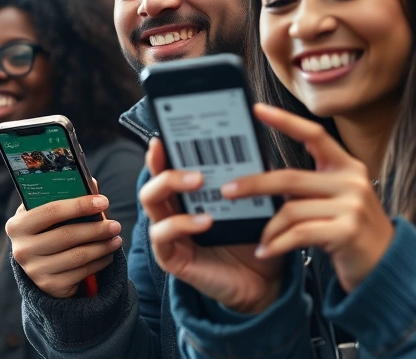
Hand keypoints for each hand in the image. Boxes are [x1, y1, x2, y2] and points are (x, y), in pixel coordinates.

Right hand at [7, 194, 121, 297]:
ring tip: (117, 239)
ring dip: (102, 247)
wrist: (38, 264)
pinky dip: (99, 262)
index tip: (104, 201)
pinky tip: (108, 255)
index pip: (51, 211)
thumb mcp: (49, 214)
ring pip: (77, 256)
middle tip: (116, 225)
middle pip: (66, 235)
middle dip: (96, 229)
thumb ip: (66, 197)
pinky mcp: (49, 286)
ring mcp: (34, 270)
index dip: (79, 205)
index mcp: (18, 225)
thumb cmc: (47, 230)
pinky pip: (81, 273)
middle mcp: (22, 249)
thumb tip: (91, 183)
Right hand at [141, 138, 282, 313]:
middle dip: (164, 166)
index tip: (165, 135)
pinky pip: (163, 235)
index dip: (162, 151)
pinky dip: (182, 223)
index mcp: (188, 195)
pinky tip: (205, 221)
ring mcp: (168, 233)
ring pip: (150, 201)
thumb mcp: (252, 202)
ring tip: (197, 181)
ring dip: (170, 185)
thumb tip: (252, 145)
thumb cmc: (254, 238)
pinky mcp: (170, 256)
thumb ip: (246, 177)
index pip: (168, 167)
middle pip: (153, 180)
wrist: (265, 280)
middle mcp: (173, 210)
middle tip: (188, 162)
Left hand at [222, 104, 393, 292]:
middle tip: (227, 190)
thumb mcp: (335, 199)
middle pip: (290, 177)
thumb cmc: (350, 230)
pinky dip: (277, 244)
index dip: (285, 121)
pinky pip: (299, 233)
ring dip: (270, 228)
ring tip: (260, 240)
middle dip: (254, 185)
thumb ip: (308, 185)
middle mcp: (352, 180)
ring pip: (291, 210)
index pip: (314, 135)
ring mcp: (352, 206)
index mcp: (346, 166)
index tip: (257, 109)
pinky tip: (265, 252)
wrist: (387, 266)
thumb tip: (263, 178)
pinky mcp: (347, 231)